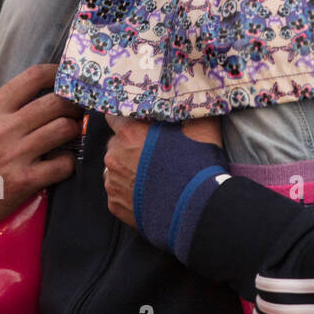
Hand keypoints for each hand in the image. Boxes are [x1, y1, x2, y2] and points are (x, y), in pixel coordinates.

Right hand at [0, 65, 82, 243]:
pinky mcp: (24, 182)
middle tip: (77, 108)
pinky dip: (69, 162)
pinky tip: (63, 162)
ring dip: (75, 130)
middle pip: (55, 102)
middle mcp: (3, 130)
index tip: (64, 76)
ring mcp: (14, 156)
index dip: (55, 72)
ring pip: (64, 129)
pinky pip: (62, 164)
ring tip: (73, 132)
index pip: (31, 78)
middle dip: (73, 103)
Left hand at [103, 114, 222, 228]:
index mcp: (129, 133)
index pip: (114, 116)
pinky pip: (118, 191)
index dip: (127, 119)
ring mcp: (113, 182)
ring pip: (115, 168)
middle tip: (152, 152)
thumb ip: (189, 111)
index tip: (137, 123)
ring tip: (152, 176)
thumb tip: (192, 101)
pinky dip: (129, 191)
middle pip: (116, 143)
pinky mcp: (115, 205)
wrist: (197, 211)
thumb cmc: (197, 168)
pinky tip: (148, 192)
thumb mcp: (200, 128)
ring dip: (128, 168)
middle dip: (130, 145)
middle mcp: (115, 156)